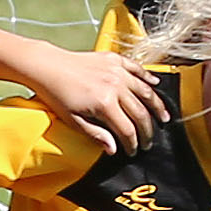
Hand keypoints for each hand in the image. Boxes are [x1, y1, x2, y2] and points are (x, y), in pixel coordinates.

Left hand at [22, 47, 165, 154]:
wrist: (47, 66)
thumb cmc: (56, 94)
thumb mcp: (73, 120)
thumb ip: (95, 134)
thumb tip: (113, 149)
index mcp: (105, 104)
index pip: (127, 129)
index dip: (133, 143)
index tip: (134, 151)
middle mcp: (116, 86)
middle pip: (140, 112)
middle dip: (147, 130)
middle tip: (149, 141)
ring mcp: (118, 71)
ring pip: (145, 90)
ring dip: (157, 105)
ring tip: (164, 117)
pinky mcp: (115, 59)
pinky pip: (137, 68)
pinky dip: (148, 77)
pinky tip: (155, 84)